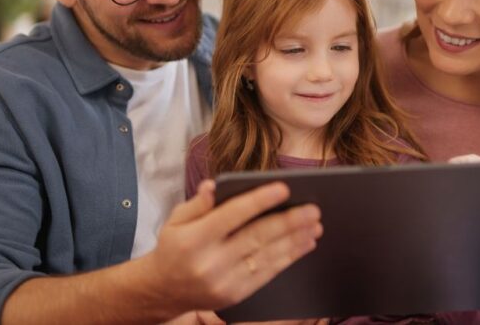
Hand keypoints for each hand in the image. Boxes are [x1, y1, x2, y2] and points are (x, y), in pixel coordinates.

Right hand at [141, 180, 322, 313]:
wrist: (164, 290)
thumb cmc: (174, 246)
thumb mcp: (175, 220)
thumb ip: (197, 203)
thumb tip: (214, 185)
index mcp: (193, 239)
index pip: (231, 215)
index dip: (259, 201)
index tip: (284, 187)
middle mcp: (210, 262)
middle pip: (256, 237)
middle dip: (288, 222)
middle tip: (313, 209)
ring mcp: (224, 281)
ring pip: (267, 256)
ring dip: (295, 240)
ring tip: (315, 225)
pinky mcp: (236, 294)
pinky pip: (268, 273)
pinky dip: (289, 257)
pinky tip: (304, 244)